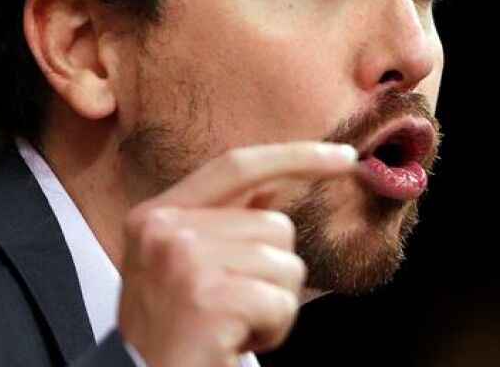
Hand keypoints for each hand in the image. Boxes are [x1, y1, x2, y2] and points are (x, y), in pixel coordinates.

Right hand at [117, 142, 357, 366]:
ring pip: (286, 264)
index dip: (295, 156)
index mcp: (156, 215)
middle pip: (274, 225)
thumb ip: (224, 224)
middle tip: (233, 310)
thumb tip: (277, 188)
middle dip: (273, 274)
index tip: (343, 156)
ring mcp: (185, 260)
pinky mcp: (209, 297)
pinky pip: (282, 302)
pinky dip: (273, 330)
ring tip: (232, 328)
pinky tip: (235, 343)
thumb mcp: (185, 267)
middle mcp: (165, 229)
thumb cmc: (173, 336)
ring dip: (273, 306)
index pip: (236, 166)